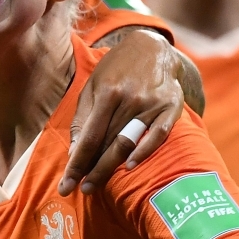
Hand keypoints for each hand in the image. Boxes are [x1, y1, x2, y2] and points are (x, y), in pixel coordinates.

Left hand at [59, 28, 202, 195]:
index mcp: (108, 91)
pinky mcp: (172, 106)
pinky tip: (129, 167)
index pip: (89, 136)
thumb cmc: (116, 70)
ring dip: (112, 167)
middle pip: (109, 143)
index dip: (77, 163)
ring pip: (130, 141)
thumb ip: (83, 117)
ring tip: (97, 184)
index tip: (66, 184)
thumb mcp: (93, 85)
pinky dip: (144, 152)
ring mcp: (153, 103)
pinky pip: (158, 135)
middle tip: (81, 191)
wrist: (152, 48)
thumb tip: (74, 151)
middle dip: (93, 170)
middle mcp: (131, 98)